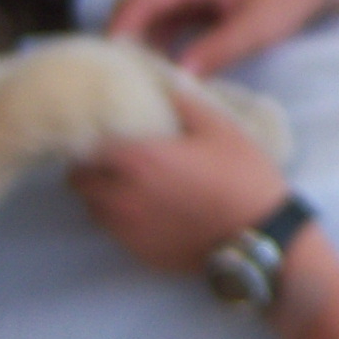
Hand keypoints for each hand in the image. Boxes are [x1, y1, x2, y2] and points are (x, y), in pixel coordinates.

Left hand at [69, 92, 287, 276]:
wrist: (259, 236)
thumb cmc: (241, 177)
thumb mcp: (219, 127)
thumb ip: (185, 102)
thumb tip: (166, 84)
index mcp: (137, 160)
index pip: (84, 150)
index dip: (87, 141)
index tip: (99, 134)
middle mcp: (122, 197)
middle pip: (79, 184)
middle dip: (89, 170)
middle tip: (110, 161)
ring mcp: (129, 230)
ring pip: (93, 211)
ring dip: (101, 197)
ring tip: (126, 187)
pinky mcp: (141, 254)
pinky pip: (116, 234)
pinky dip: (122, 222)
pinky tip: (148, 213)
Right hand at [109, 0, 330, 75]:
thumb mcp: (257, 27)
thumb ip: (218, 49)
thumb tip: (181, 77)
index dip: (123, 24)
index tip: (109, 57)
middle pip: (138, 0)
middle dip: (123, 34)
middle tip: (114, 74)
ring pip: (149, 11)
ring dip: (140, 40)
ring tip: (132, 76)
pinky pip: (166, 18)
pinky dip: (158, 40)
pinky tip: (158, 68)